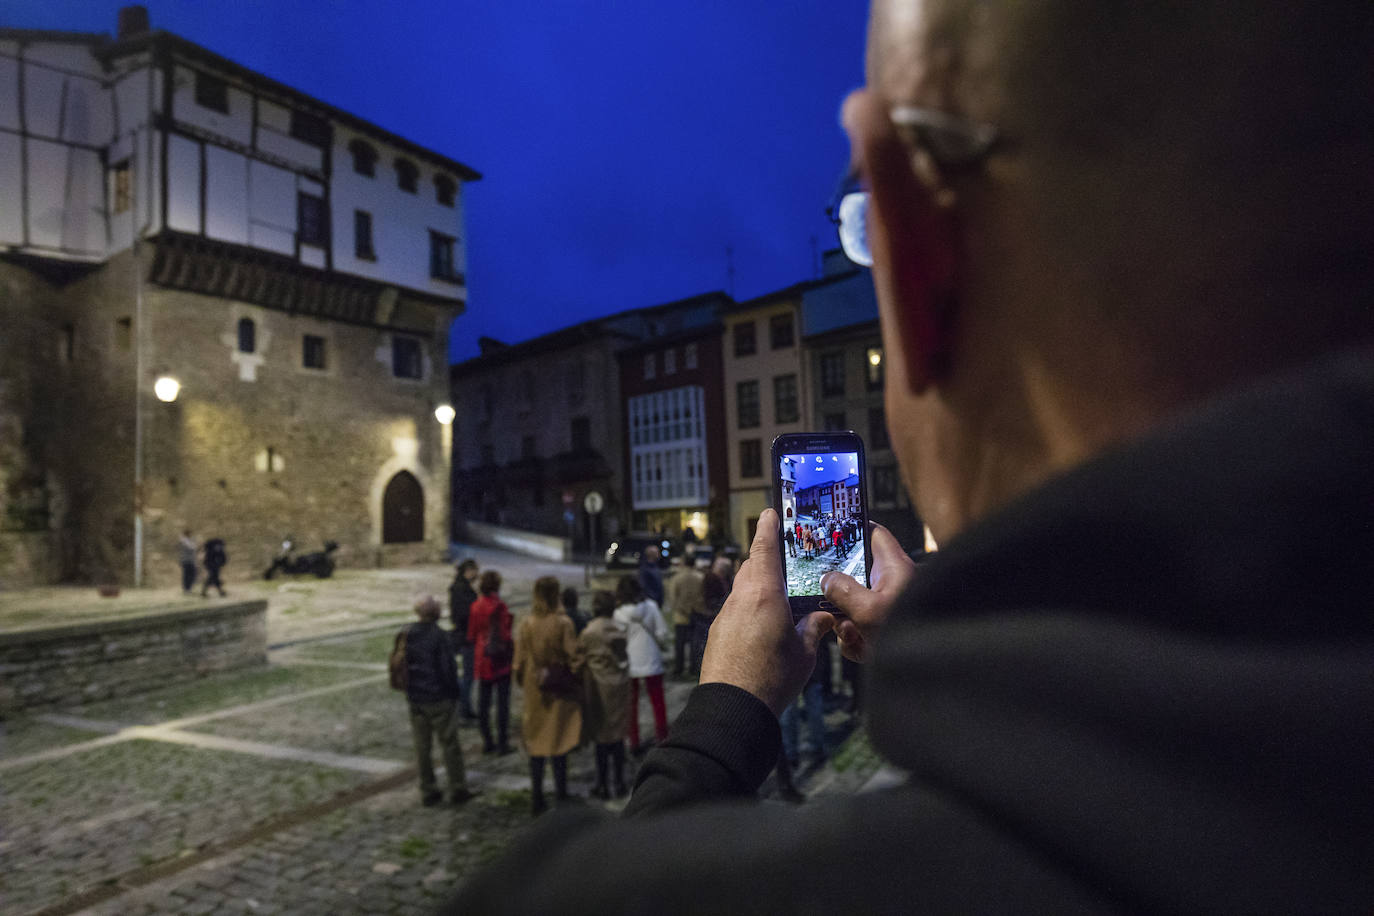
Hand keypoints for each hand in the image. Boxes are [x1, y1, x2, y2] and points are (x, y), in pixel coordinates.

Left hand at [699, 508, 833, 716]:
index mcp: (763, 594)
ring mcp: (725, 616)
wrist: (733, 707)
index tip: (771, 513)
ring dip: (759, 587)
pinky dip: (750, 609)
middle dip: (767, 561)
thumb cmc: (772, 677)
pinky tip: (765, 627)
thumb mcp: (804, 652)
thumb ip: (814, 628)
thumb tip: (823, 618)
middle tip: (787, 561)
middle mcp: (740, 598)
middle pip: (751, 567)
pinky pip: (736, 611)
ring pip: (743, 589)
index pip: (763, 549)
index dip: (768, 528)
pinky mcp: (718, 633)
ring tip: (781, 599)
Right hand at [821, 521, 915, 662]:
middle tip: (830, 603)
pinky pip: (860, 632)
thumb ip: (843, 591)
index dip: (853, 528)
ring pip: (854, 608)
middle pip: (855, 576)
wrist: (936, 671)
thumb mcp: (869, 611)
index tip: (831, 531)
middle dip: (838, 594)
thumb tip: (828, 579)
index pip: (874, 534)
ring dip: (845, 625)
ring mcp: (890, 609)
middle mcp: (894, 585)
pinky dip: (855, 644)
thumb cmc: (916, 637)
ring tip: (853, 635)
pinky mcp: (886, 632)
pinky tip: (861, 650)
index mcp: (895, 569)